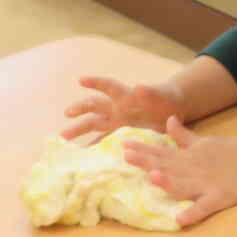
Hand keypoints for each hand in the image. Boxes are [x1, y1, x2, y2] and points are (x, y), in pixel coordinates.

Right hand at [64, 76, 184, 140]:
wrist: (173, 110)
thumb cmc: (168, 99)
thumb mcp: (162, 96)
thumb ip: (151, 92)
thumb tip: (139, 86)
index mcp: (126, 96)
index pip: (108, 86)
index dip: (95, 82)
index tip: (80, 80)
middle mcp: (118, 107)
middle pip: (95, 107)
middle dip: (80, 109)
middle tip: (66, 113)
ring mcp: (118, 120)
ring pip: (95, 125)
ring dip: (80, 131)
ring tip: (63, 139)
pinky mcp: (122, 133)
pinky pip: (105, 140)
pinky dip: (95, 147)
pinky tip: (84, 156)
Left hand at [122, 116, 236, 226]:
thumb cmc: (227, 153)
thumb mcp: (202, 141)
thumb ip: (183, 135)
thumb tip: (168, 119)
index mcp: (187, 157)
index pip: (161, 152)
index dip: (143, 149)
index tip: (123, 145)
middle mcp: (192, 169)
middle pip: (167, 165)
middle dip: (147, 161)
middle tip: (126, 156)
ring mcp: (205, 183)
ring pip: (184, 184)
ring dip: (169, 183)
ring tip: (154, 179)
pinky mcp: (218, 197)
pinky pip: (204, 207)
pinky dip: (193, 213)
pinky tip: (180, 219)